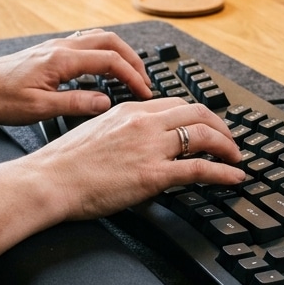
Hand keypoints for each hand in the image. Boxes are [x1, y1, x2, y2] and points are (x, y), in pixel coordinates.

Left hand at [0, 28, 152, 124]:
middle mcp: (61, 47)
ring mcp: (55, 47)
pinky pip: (85, 43)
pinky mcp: (50, 52)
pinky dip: (103, 52)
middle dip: (133, 60)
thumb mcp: (39, 109)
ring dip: (120, 53)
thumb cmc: (0, 98)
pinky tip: (103, 68)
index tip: (144, 93)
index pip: (110, 61)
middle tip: (145, 82)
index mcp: (61, 60)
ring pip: (99, 39)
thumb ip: (75, 104)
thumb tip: (105, 102)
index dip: (132, 77)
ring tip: (131, 74)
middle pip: (111, 42)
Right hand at [26, 97, 244, 221]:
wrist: (48, 180)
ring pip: (204, 135)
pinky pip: (200, 168)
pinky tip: (234, 177)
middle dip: (220, 126)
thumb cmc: (61, 164)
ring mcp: (150, 147)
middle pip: (196, 113)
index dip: (197, 115)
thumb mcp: (94, 132)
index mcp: (128, 111)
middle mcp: (143, 123)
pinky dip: (224, 172)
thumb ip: (119, 131)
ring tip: (236, 157)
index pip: (175, 104)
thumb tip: (131, 143)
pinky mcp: (153, 174)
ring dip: (227, 146)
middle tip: (230, 140)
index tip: (206, 125)